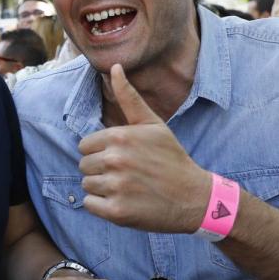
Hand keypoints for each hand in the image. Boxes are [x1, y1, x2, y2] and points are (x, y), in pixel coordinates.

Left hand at [78, 64, 210, 231]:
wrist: (194, 198)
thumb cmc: (170, 158)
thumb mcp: (152, 125)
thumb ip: (129, 98)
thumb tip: (115, 67)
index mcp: (120, 137)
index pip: (84, 146)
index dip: (101, 152)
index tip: (123, 158)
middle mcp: (116, 160)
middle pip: (83, 165)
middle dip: (101, 170)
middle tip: (128, 174)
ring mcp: (116, 187)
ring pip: (86, 185)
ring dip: (102, 188)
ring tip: (127, 188)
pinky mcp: (116, 211)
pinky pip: (90, 205)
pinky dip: (103, 206)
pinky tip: (125, 202)